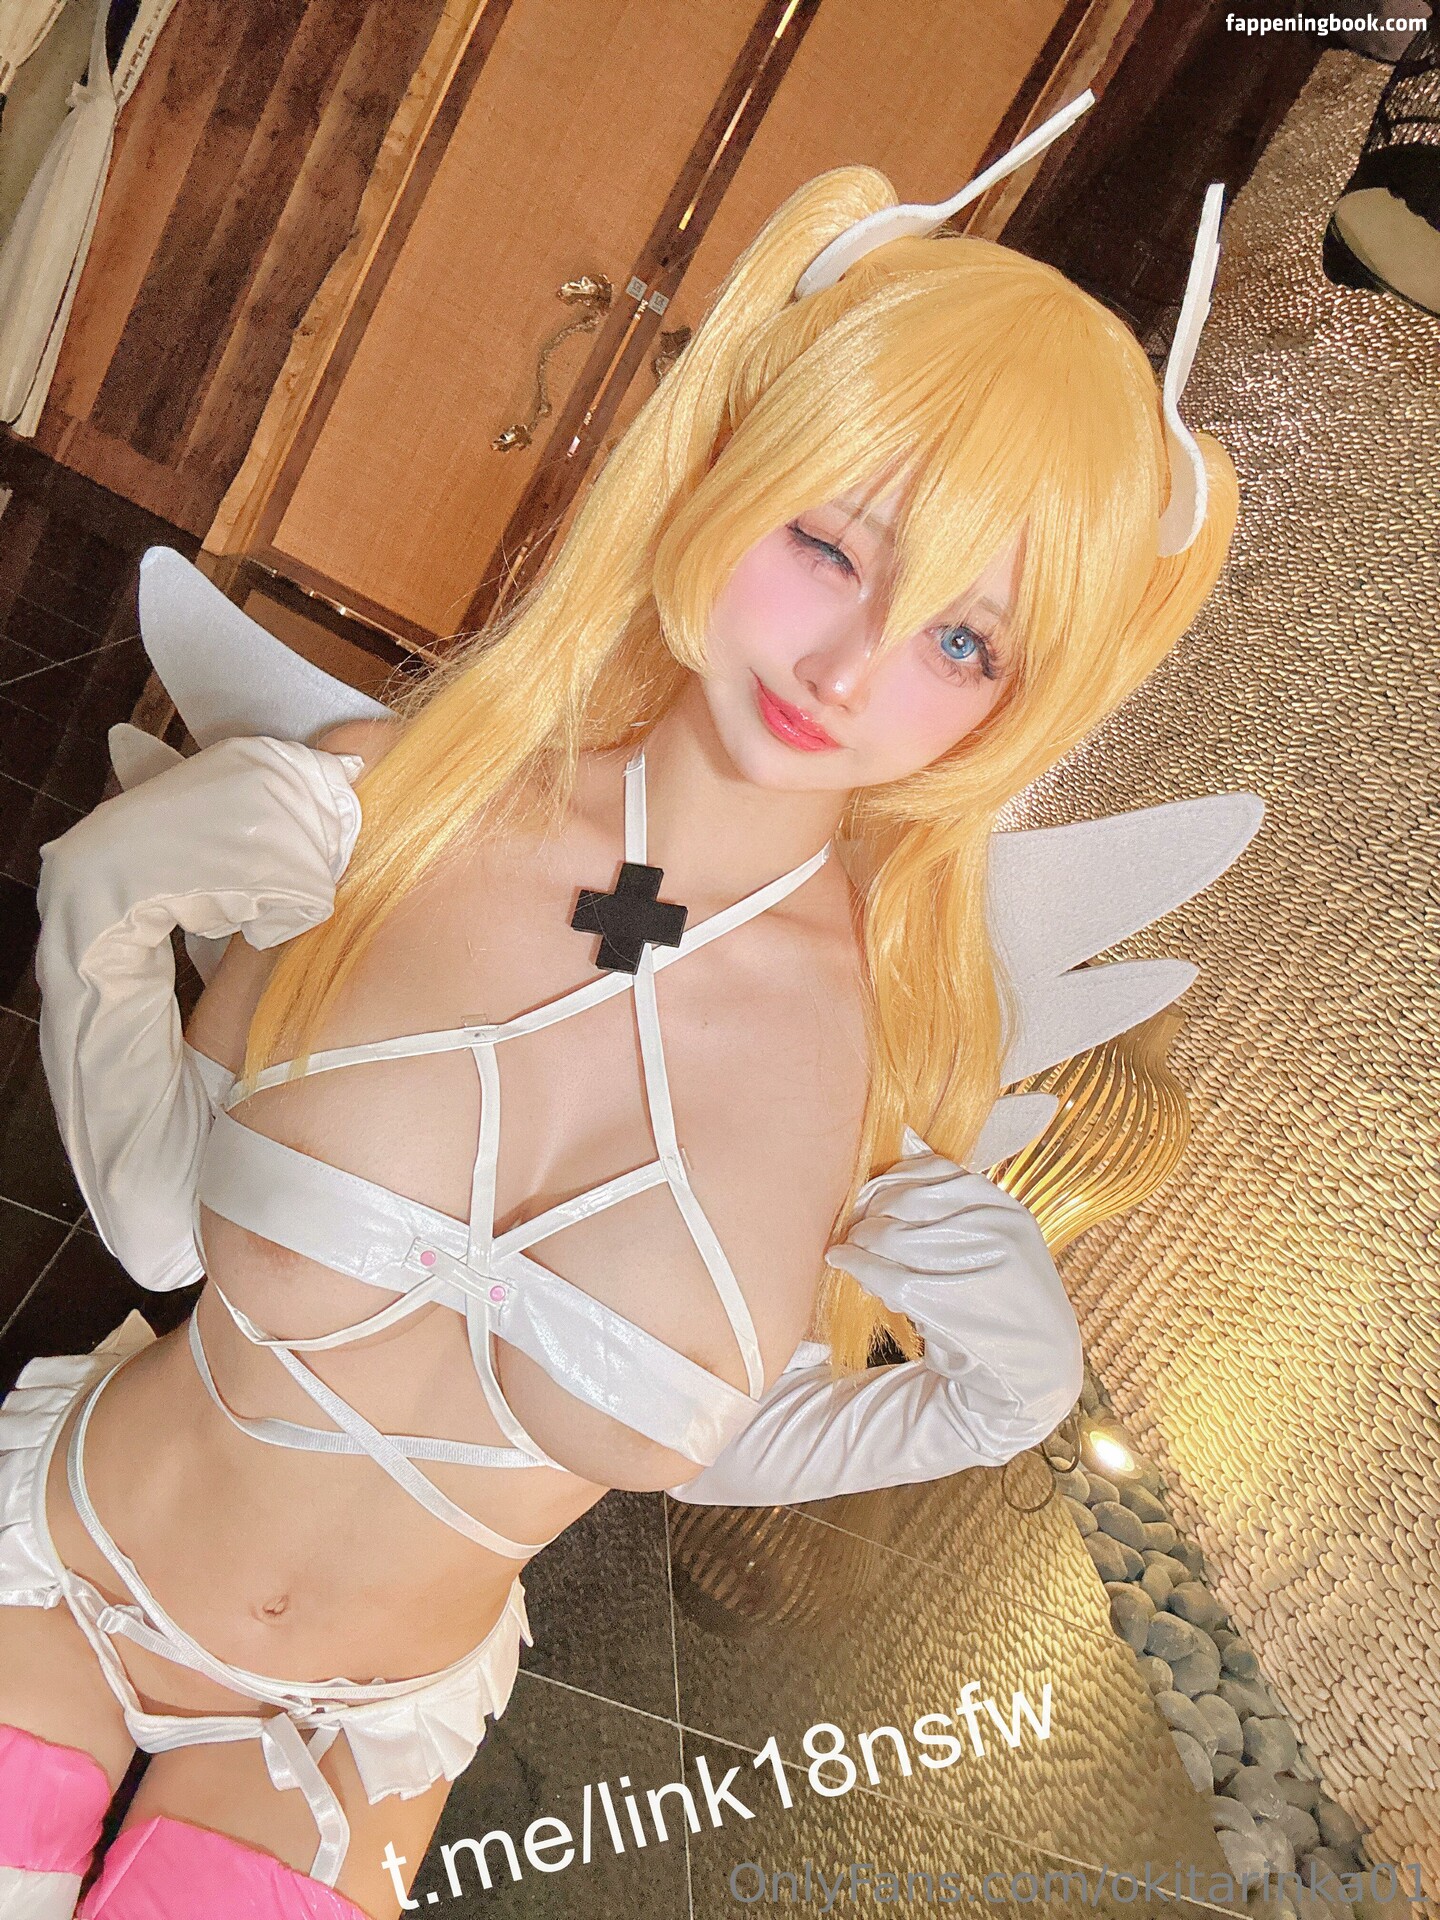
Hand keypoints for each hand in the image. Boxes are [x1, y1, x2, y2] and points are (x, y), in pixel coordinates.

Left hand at [825, 1127, 1056, 1339]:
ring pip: (889, 1233)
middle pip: (904, 1200)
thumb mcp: (997, 1238)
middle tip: (855, 1225)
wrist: (1037, 1368)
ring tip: (852, 1246)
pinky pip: (883, 1273)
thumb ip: (954, 1196)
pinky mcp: (945, 1303)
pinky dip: (854, 1263)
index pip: (932, 1170)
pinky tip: (842, 1261)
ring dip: (860, 1239)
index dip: (892, 1180)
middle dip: (870, 1211)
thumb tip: (906, 1136)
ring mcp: (973, 1265)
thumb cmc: (1004, 1298)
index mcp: (1004, 1207)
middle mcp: (994, 1229)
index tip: (875, 1197)